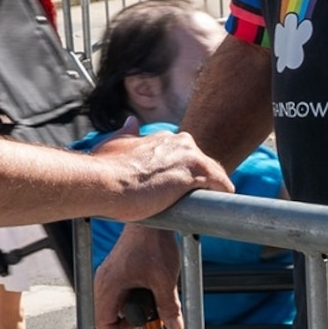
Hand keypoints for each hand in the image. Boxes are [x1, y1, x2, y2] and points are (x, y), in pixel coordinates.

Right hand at [92, 129, 230, 219]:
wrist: (104, 183)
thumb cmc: (104, 169)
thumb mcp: (115, 144)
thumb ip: (127, 133)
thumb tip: (131, 121)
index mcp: (161, 138)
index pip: (183, 155)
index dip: (181, 172)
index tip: (176, 186)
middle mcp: (179, 142)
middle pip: (201, 163)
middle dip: (198, 179)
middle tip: (189, 200)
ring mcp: (189, 156)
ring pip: (213, 173)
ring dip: (211, 188)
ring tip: (206, 206)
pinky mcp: (196, 173)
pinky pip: (222, 184)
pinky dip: (223, 194)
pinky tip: (220, 206)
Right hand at [97, 223, 182, 328]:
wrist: (152, 220)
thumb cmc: (152, 243)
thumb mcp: (165, 281)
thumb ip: (169, 307)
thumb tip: (174, 326)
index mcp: (108, 287)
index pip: (102, 323)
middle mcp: (104, 282)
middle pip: (109, 315)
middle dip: (131, 322)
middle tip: (151, 319)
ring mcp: (110, 275)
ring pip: (116, 304)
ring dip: (135, 309)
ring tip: (155, 302)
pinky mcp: (118, 270)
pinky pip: (121, 292)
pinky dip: (135, 297)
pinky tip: (153, 290)